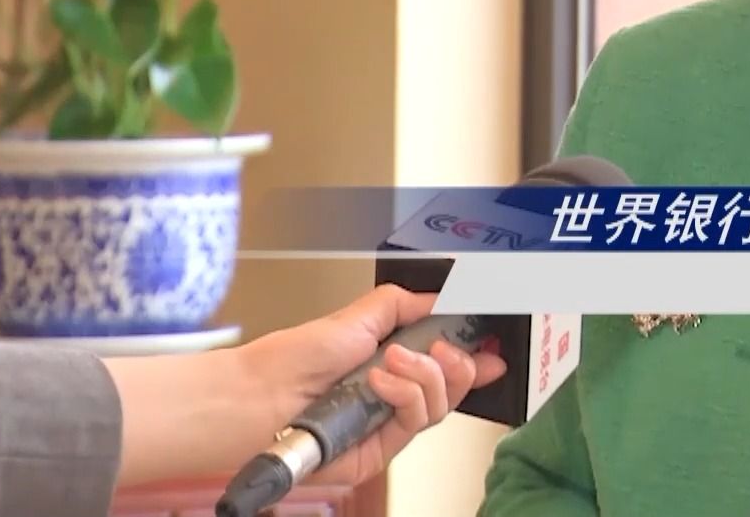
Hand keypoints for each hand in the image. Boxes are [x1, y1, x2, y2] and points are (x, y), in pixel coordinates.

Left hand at [235, 284, 507, 486]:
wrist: (257, 398)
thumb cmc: (291, 359)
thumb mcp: (355, 316)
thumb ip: (402, 304)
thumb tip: (442, 298)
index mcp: (390, 364)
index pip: (444, 365)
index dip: (473, 357)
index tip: (493, 345)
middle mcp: (392, 397)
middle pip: (452, 388)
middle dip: (460, 364)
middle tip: (451, 348)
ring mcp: (387, 426)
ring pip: (439, 407)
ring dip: (425, 376)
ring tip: (394, 360)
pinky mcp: (379, 452)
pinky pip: (415, 424)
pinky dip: (406, 396)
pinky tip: (382, 380)